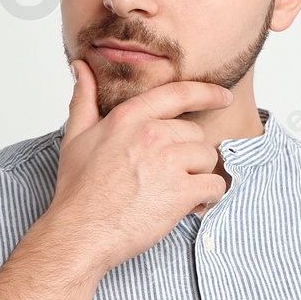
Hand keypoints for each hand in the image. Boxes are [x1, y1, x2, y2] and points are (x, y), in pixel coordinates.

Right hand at [40, 59, 232, 273]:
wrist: (80, 232)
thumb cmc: (77, 190)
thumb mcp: (75, 137)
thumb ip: (85, 99)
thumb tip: (82, 68)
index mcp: (129, 117)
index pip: (179, 94)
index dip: (207, 93)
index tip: (224, 96)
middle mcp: (152, 134)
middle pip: (196, 133)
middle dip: (189, 155)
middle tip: (169, 177)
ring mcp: (168, 162)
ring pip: (208, 158)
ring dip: (200, 175)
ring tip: (177, 192)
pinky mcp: (181, 191)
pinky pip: (215, 186)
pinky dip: (209, 197)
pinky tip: (192, 206)